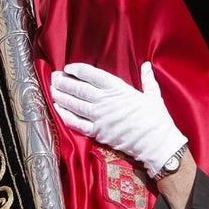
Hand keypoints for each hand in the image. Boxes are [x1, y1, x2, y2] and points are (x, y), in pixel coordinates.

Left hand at [50, 61, 186, 175]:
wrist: (157, 143)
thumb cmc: (157, 119)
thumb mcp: (153, 95)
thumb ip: (147, 79)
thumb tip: (147, 65)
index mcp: (118, 89)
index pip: (92, 75)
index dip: (78, 70)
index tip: (69, 68)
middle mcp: (106, 101)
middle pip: (79, 88)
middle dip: (64, 81)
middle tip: (54, 77)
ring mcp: (100, 117)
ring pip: (75, 104)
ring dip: (61, 96)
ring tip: (51, 90)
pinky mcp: (98, 133)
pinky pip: (77, 123)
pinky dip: (65, 115)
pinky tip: (57, 109)